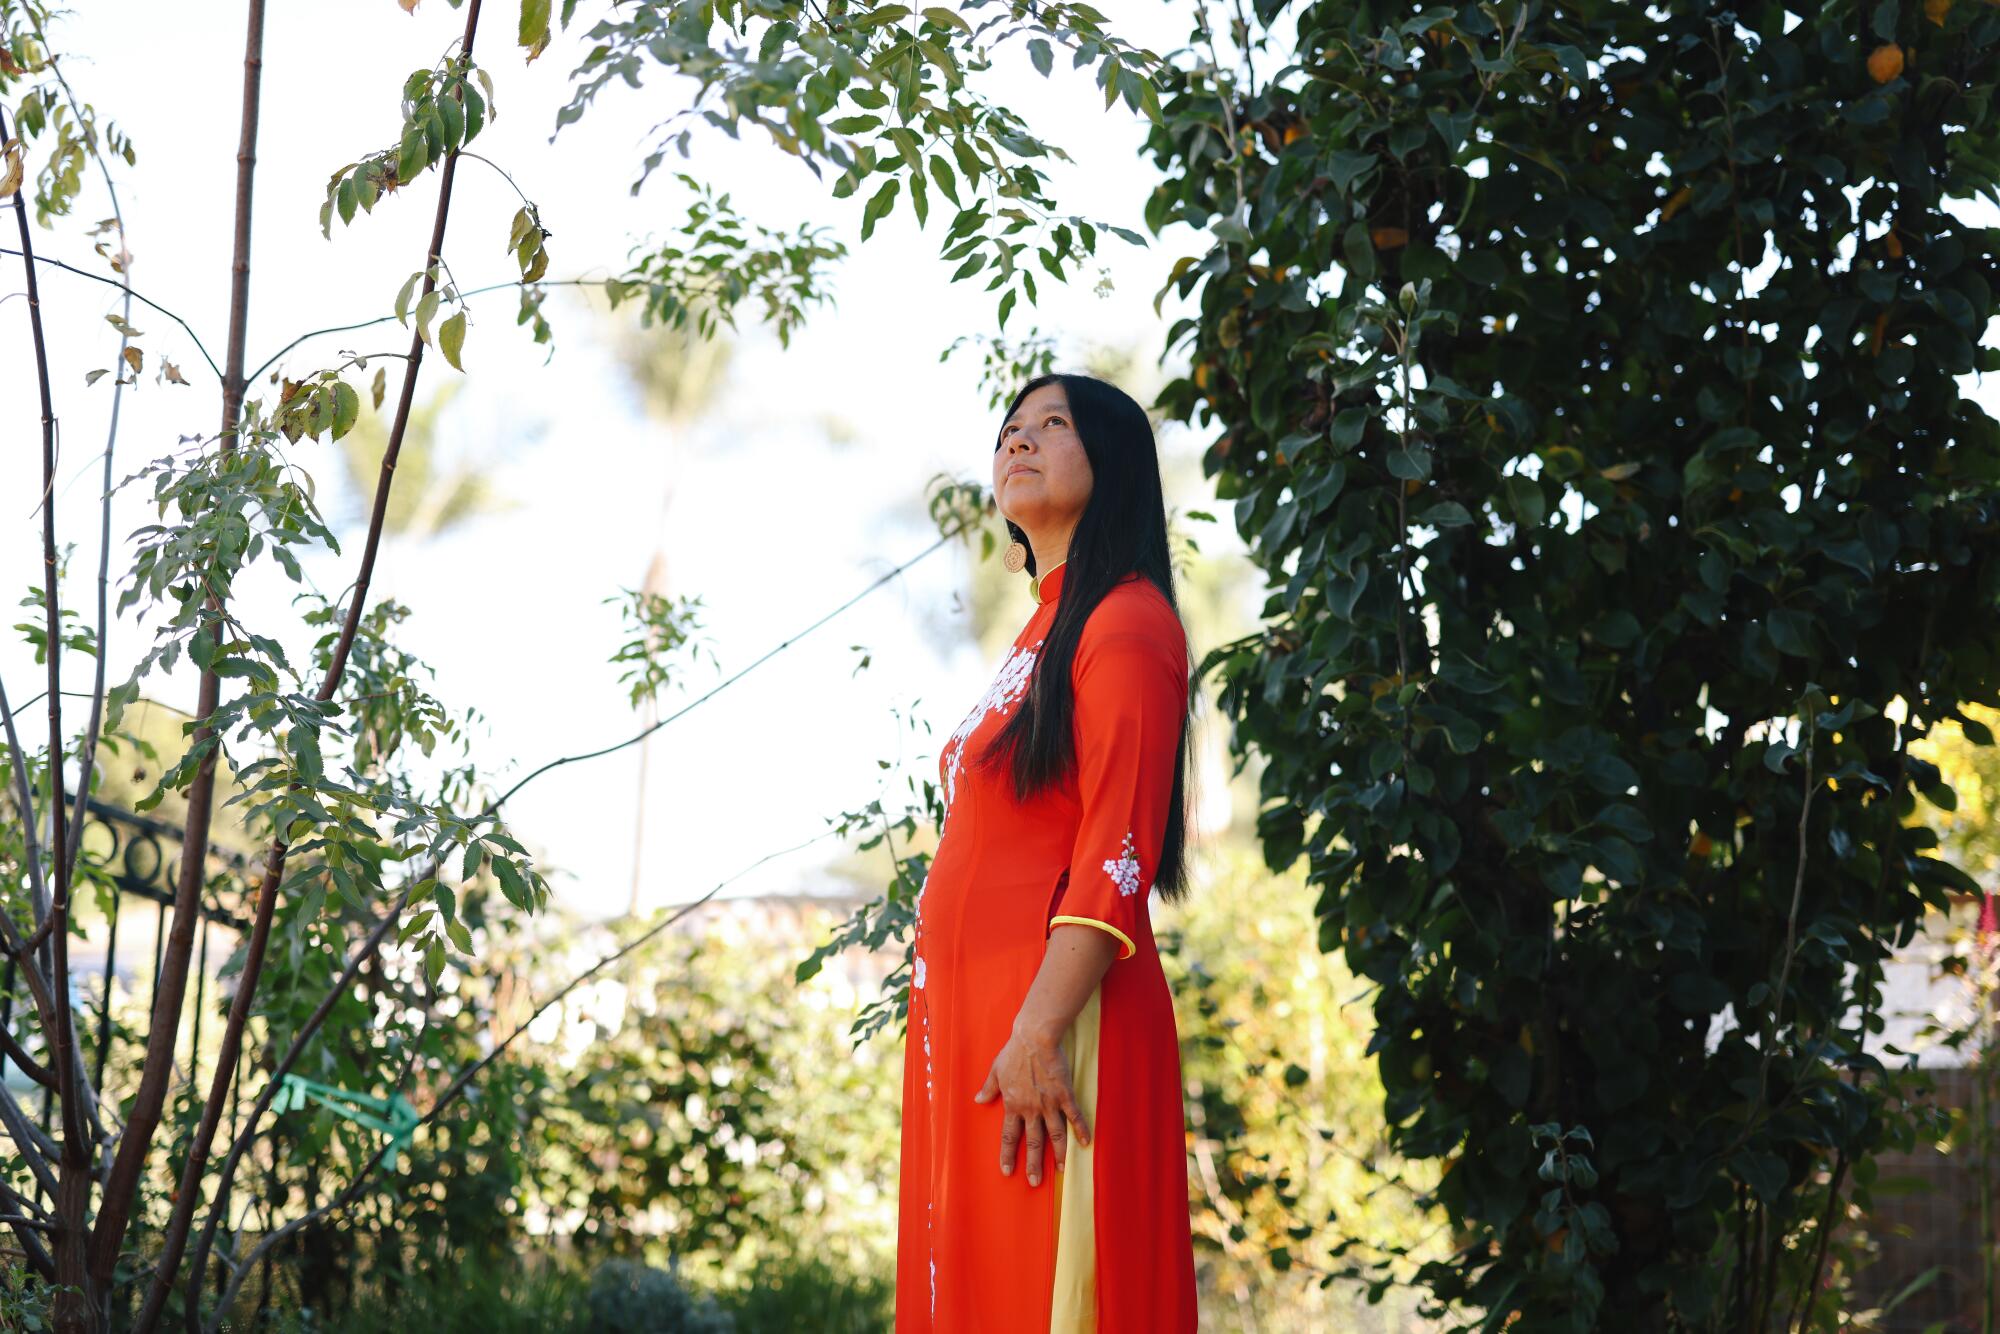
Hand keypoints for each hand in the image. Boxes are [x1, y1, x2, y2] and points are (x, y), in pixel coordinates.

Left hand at [972, 1026, 1091, 1186]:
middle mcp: (1030, 1109)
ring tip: (1062, 1171)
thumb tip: (978, 1100)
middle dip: (1033, 1164)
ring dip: (1058, 1154)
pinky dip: (1081, 1130)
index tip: (1007, 1171)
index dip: (1008, 1155)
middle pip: (1033, 1142)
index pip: (1009, 1136)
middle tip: (1035, 1182)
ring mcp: (1049, 1103)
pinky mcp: (1064, 1094)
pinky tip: (1086, 1143)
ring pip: (1055, 1134)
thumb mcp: (996, 1070)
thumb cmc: (1014, 1052)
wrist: (1034, 1038)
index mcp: (1013, 1104)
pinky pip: (1074, 1116)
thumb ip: (988, 1088)